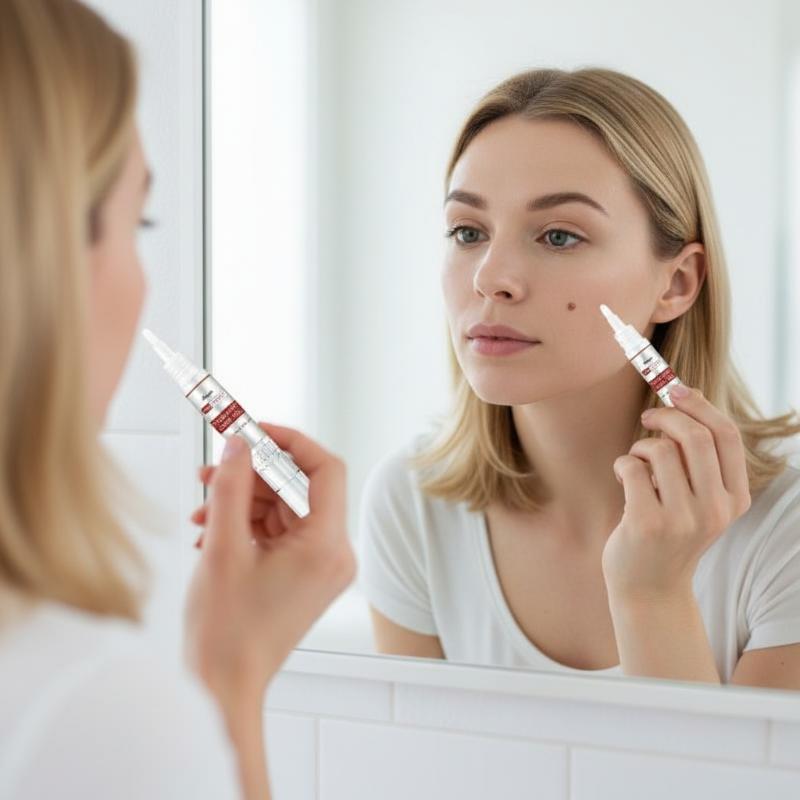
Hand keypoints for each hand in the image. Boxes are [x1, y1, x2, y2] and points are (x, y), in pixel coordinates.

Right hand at [184, 422, 355, 724]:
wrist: (223, 689)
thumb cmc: (226, 635)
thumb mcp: (222, 549)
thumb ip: (232, 487)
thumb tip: (240, 442)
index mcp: (327, 546)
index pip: (326, 469)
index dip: (291, 442)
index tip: (254, 431)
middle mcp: (333, 555)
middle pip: (300, 488)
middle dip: (254, 475)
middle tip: (214, 468)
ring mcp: (319, 567)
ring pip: (285, 509)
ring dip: (243, 501)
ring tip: (203, 508)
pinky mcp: (303, 575)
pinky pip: (279, 532)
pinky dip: (247, 524)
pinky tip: (210, 530)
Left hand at [601, 385, 750, 606]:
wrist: (650, 588)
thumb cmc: (669, 532)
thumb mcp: (698, 498)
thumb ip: (698, 457)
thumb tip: (687, 394)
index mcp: (735, 499)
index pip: (727, 436)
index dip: (700, 405)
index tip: (675, 390)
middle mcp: (716, 510)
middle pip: (696, 436)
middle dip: (666, 416)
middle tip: (647, 418)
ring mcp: (684, 519)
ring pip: (660, 450)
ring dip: (640, 448)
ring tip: (635, 466)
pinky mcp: (648, 524)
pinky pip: (631, 467)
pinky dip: (623, 465)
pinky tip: (624, 481)